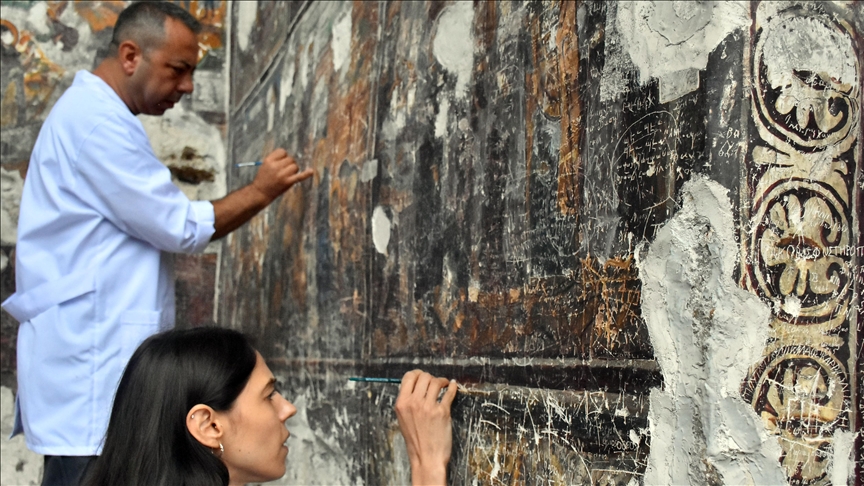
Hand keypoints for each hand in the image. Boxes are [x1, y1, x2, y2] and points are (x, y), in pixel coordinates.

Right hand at [251, 148, 313, 201]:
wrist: (260, 193)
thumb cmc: (263, 178)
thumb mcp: (265, 165)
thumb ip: (276, 159)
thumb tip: (290, 156)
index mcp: (269, 160)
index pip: (282, 152)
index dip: (283, 156)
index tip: (280, 163)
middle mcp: (275, 166)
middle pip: (290, 159)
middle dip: (288, 164)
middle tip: (282, 171)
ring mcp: (282, 175)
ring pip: (295, 166)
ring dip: (293, 170)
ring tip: (286, 175)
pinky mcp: (287, 182)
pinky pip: (299, 176)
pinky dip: (306, 174)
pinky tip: (311, 171)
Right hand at [395, 370, 456, 485]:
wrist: (426, 458)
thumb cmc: (415, 441)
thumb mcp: (403, 419)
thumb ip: (408, 402)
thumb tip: (417, 386)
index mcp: (401, 404)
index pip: (408, 377)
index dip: (417, 373)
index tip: (423, 375)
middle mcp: (414, 403)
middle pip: (424, 377)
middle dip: (431, 377)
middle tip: (435, 382)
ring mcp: (428, 407)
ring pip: (436, 382)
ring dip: (442, 381)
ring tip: (445, 384)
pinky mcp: (442, 412)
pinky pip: (449, 393)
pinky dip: (453, 387)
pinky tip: (453, 386)